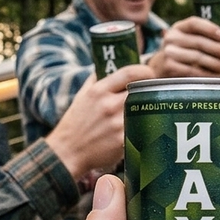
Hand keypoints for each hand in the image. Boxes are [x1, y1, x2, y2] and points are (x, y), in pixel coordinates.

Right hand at [43, 64, 151, 178]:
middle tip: (152, 94)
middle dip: (149, 91)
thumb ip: (96, 79)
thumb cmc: (75, 124)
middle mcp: (108, 105)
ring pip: (143, 110)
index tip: (149, 74)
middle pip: (140, 91)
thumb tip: (109, 66)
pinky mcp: (122, 140)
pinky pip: (140, 129)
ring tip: (146, 113)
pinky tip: (140, 130)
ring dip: (147, 111)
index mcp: (98, 91)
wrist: (67, 153)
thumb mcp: (82, 96)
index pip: (129, 73)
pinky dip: (143, 128)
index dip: (145, 71)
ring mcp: (116, 123)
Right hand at [151, 14, 219, 77]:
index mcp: (180, 27)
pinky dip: (206, 74)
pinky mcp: (168, 67)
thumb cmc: (185, 52)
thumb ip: (211, 30)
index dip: (209, 27)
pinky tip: (217, 76)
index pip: (194, 22)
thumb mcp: (191, 39)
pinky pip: (191, 70)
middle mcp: (171, 37)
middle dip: (217, 48)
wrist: (161, 69)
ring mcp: (168, 52)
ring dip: (214, 62)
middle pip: (198, 42)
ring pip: (196, 57)